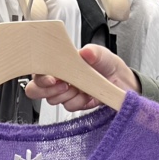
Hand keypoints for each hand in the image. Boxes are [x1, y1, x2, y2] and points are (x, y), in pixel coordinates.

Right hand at [24, 44, 140, 110]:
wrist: (122, 83)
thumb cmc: (109, 66)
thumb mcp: (103, 54)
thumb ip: (93, 52)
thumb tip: (86, 52)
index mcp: (60, 63)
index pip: (39, 70)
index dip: (40, 77)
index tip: (53, 78)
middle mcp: (59, 78)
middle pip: (36, 89)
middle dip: (48, 90)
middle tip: (65, 85)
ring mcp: (65, 92)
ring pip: (53, 100)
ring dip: (67, 95)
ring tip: (81, 88)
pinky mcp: (74, 104)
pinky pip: (68, 107)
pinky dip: (78, 102)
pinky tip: (87, 96)